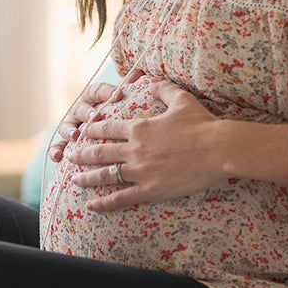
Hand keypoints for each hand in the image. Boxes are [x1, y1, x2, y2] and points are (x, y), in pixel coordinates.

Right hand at [48, 71, 139, 161]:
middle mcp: (80, 110)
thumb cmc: (119, 113)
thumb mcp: (126, 101)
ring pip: (66, 126)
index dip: (107, 92)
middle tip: (95, 116)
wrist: (107, 135)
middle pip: (81, 108)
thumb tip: (138, 74)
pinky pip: (58, 146)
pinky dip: (55, 150)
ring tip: (76, 136)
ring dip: (69, 130)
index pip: (98, 91)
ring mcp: (71, 126)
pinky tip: (58, 156)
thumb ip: (131, 87)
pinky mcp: (65, 142)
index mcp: (94, 97)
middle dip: (87, 112)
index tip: (118, 95)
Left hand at [69, 77, 232, 210]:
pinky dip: (104, 203)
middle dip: (82, 154)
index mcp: (139, 127)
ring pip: (105, 175)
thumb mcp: (181, 99)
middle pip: (100, 152)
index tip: (82, 131)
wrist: (218, 149)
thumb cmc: (202, 123)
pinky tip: (91, 206)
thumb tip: (150, 81)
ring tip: (74, 180)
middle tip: (69, 157)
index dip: (92, 129)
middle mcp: (134, 149)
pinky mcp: (150, 189)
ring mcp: (140, 171)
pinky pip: (121, 198)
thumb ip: (162, 89)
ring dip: (87, 178)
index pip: (107, 128)